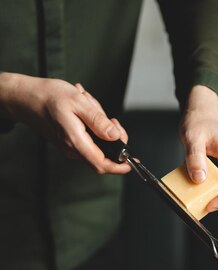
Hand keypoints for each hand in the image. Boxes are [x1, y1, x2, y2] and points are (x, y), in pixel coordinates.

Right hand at [0, 72, 129, 174]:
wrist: (26, 97)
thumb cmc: (49, 97)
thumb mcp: (79, 102)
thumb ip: (99, 121)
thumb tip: (116, 136)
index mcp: (76, 142)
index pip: (102, 164)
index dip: (120, 166)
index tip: (132, 163)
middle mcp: (73, 149)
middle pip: (103, 152)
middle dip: (111, 134)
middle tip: (106, 114)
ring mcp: (71, 147)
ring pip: (97, 142)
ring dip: (99, 123)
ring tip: (87, 103)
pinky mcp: (70, 142)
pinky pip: (89, 136)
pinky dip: (91, 122)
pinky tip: (82, 107)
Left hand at [180, 85, 217, 212]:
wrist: (202, 109)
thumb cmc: (199, 119)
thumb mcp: (193, 138)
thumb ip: (195, 158)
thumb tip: (199, 179)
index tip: (210, 204)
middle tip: (200, 202)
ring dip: (213, 193)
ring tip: (196, 194)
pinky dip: (208, 186)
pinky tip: (195, 184)